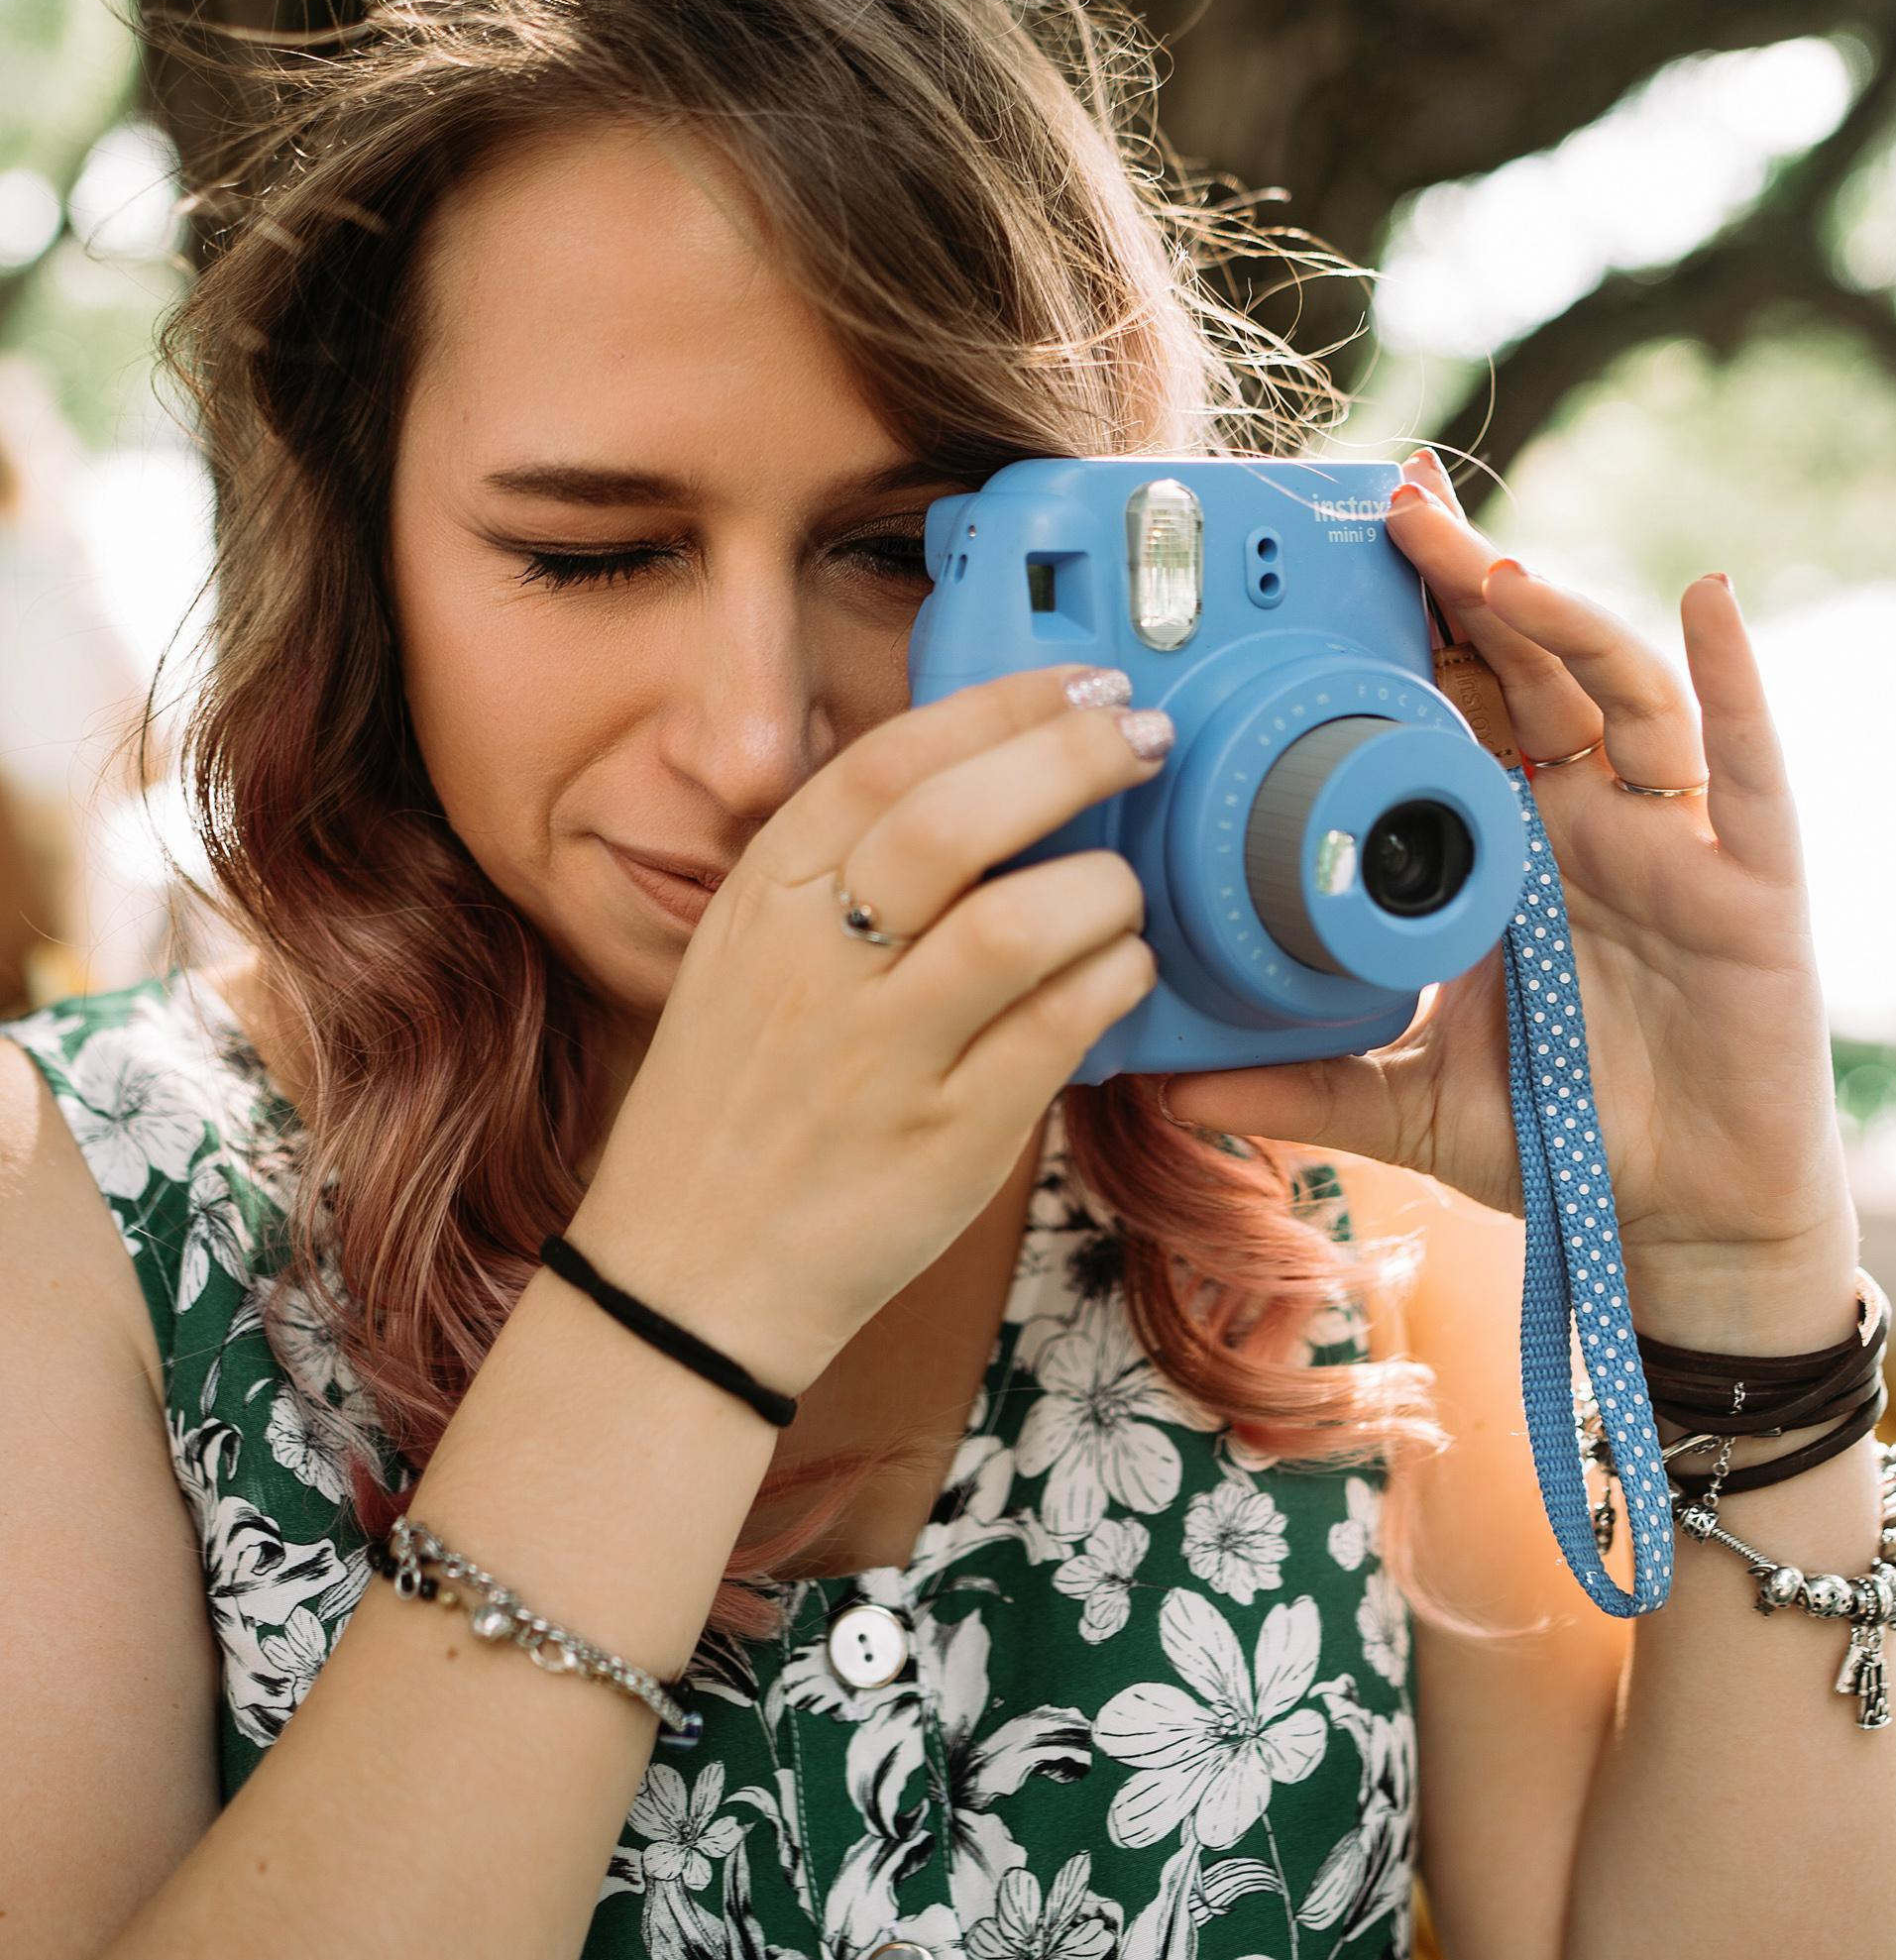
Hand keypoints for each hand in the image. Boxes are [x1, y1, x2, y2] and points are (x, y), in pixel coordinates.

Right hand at [568, 665, 1166, 1391]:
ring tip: (1123, 893)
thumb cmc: (741, 1100)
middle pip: (955, 820)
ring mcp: (878, 1055)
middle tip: (1146, 740)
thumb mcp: (751, 953)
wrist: (685, 1275)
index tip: (1086, 683)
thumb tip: (984, 767)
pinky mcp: (946, 1139)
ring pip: (1017, 924)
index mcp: (767, 897)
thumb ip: (846, 866)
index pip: (891, 760)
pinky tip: (1122, 973)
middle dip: (1073, 758)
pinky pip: (1057, 1031)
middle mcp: (814, 964)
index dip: (1003, 705)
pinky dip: (1111, 983)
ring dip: (1102, 888)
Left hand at [1159, 448, 1857, 1345]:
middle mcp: (1589, 824)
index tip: (1346, 557)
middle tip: (1400, 509)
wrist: (1676, 1231)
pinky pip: (1745, 765)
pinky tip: (1706, 600)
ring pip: (1619, 696)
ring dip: (1560, 622)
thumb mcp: (1401, 1106)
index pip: (1457, 707)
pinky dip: (1733, 677)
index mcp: (1507, 849)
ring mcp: (1670, 845)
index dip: (1413, 630)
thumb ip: (1294, 1084)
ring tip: (1490, 571)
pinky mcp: (1749, 883)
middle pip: (1531, 670)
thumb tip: (1162, 1084)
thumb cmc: (1560, 1143)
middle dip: (1469, 584)